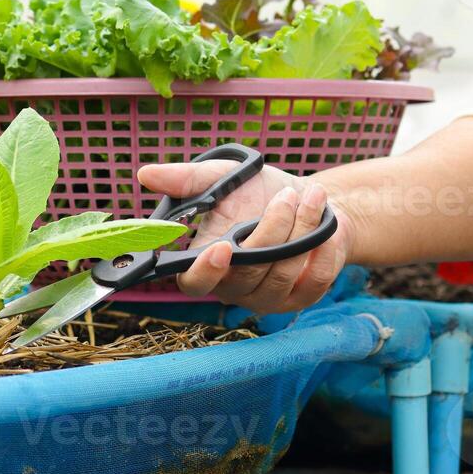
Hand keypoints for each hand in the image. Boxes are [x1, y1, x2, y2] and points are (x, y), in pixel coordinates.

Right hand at [136, 160, 352, 314]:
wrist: (309, 201)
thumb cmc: (257, 191)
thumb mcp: (222, 177)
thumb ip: (187, 179)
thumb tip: (145, 174)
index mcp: (205, 261)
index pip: (194, 283)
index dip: (205, 271)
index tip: (221, 247)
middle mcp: (233, 287)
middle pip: (249, 271)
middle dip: (273, 229)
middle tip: (287, 195)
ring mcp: (268, 297)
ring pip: (283, 272)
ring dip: (302, 230)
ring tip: (311, 196)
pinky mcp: (301, 298)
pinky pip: (316, 280)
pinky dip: (325, 248)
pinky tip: (327, 224)